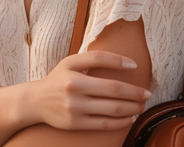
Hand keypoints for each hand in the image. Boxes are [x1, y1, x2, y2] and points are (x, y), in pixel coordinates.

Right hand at [33, 51, 151, 130]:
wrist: (36, 101)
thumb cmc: (58, 78)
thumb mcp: (70, 62)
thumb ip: (94, 58)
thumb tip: (125, 61)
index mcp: (73, 73)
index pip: (102, 62)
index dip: (120, 62)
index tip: (136, 65)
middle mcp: (74, 91)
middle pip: (113, 90)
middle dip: (134, 92)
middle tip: (147, 93)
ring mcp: (75, 110)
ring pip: (112, 109)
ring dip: (132, 107)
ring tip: (142, 105)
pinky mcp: (76, 124)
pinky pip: (104, 124)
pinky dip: (121, 121)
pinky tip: (130, 117)